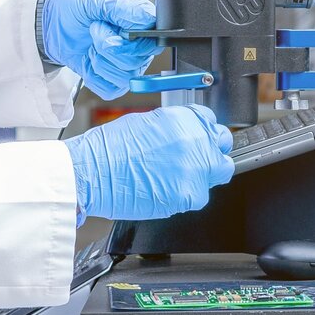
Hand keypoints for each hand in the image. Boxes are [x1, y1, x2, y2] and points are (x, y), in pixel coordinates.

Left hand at [40, 0, 162, 99]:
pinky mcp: (112, 82)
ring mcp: (128, 67)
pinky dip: (93, 76)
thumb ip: (126, 7)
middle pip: (135, 62)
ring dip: (99, 61)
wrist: (53, 22)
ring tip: (91, 45)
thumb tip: (149, 19)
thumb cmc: (78, 7)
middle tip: (95, 30)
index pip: (153, 42)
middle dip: (106, 47)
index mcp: (143, 24)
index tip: (108, 26)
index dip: (129, 40)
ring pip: (124, 78)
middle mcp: (141, 47)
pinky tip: (89, 60)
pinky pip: (110, 90)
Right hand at [62, 105, 234, 222]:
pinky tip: (166, 190)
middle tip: (193, 160)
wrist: (92, 173)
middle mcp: (195, 141)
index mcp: (183, 119)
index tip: (198, 139)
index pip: (210, 120)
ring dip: (204, 174)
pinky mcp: (191, 194)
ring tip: (178, 177)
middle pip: (222, 144)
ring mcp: (196, 169)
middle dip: (210, 151)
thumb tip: (185, 135)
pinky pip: (199, 195)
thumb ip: (174, 128)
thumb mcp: (146, 123)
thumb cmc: (109, 149)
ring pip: (219, 171)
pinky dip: (186, 195)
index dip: (203, 131)